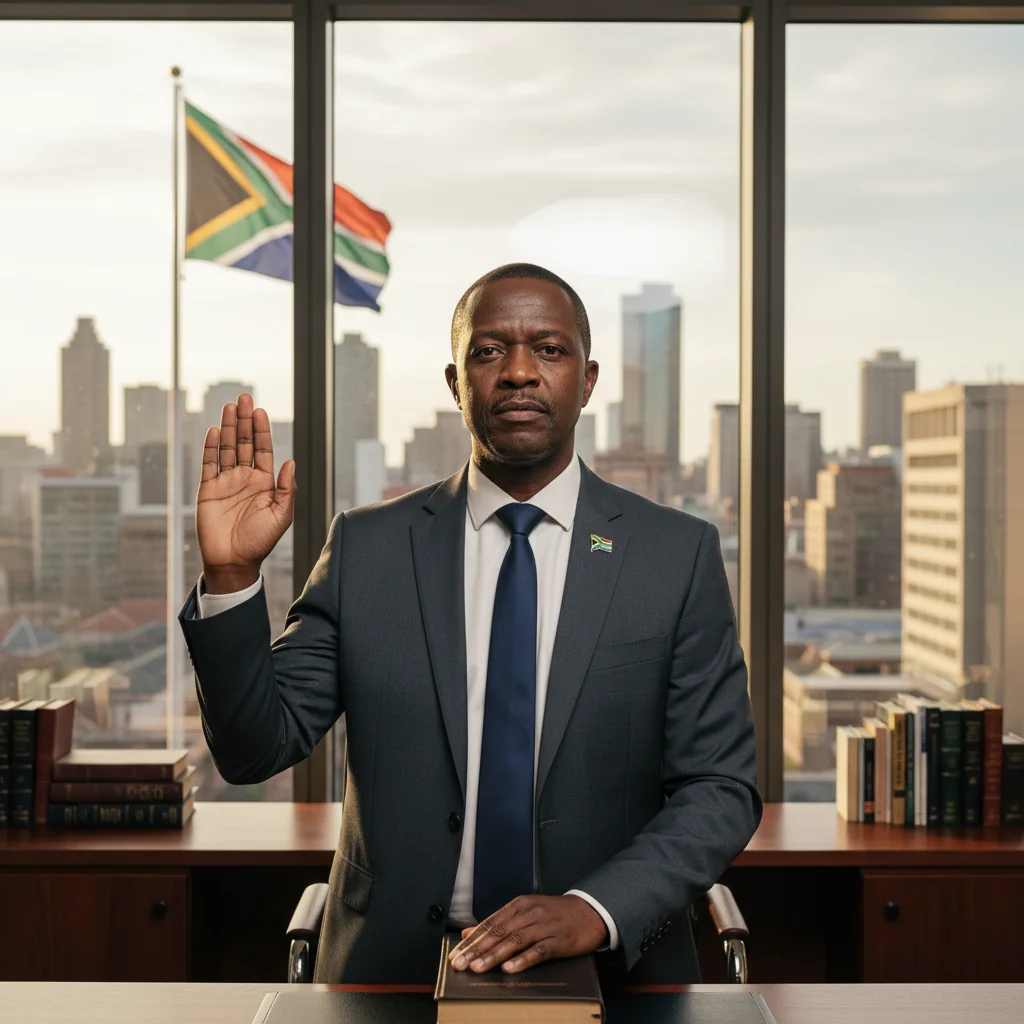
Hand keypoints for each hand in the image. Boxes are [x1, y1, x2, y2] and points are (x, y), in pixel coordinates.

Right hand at [196, 393, 295, 593]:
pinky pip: (208, 464)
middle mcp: (245, 478)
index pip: (262, 450)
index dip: (261, 430)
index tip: (261, 412)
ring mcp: (225, 482)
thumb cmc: (260, 541)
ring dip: (227, 428)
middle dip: (244, 421)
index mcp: (264, 482)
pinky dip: (210, 448)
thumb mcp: (281, 515)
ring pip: (226, 448)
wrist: (234, 561)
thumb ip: (287, 488)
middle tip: (244, 398)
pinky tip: (213, 431)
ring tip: (230, 407)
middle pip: (243, 443)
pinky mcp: (207, 490)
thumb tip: (291, 461)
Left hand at [448, 895, 607, 974]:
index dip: (472, 939)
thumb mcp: (525, 912)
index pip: (490, 923)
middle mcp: (530, 913)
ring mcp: (545, 926)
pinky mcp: (559, 940)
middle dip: (477, 949)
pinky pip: (539, 951)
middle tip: (460, 964)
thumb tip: (469, 932)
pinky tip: (510, 969)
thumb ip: (498, 922)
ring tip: (478, 968)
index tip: (455, 954)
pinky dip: (523, 960)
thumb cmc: (554, 914)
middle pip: (499, 932)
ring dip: (494, 956)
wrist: (590, 911)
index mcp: (519, 905)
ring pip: (515, 941)